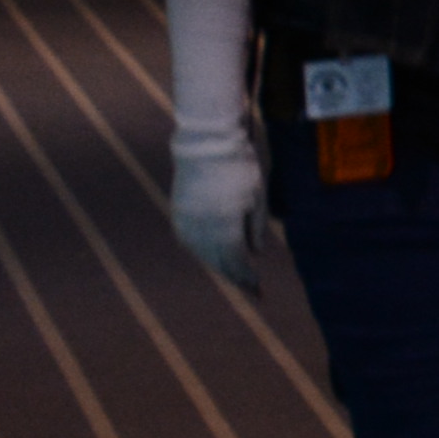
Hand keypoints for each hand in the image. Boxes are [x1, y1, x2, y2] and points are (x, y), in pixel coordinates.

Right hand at [169, 124, 265, 292]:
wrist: (207, 144)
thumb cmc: (240, 168)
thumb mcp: (257, 197)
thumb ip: (255, 228)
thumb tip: (254, 254)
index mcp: (224, 227)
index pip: (236, 264)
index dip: (247, 280)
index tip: (259, 293)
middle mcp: (202, 230)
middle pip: (218, 262)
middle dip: (235, 277)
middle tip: (250, 288)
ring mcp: (186, 222)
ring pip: (202, 254)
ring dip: (218, 265)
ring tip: (235, 273)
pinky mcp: (179, 213)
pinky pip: (190, 242)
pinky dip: (203, 252)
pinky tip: (212, 254)